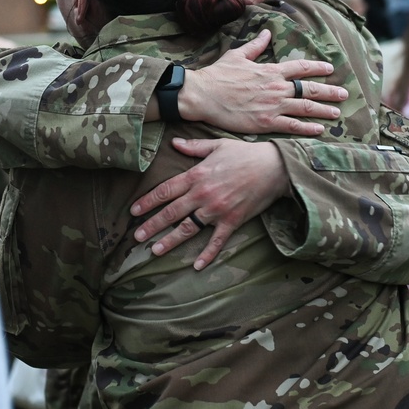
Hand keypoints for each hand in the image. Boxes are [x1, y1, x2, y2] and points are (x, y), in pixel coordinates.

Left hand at [130, 138, 288, 269]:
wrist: (275, 166)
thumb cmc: (245, 154)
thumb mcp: (217, 145)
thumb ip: (193, 147)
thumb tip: (174, 142)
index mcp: (196, 175)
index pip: (165, 190)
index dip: (148, 202)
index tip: (133, 211)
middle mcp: (203, 194)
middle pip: (171, 212)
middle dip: (152, 225)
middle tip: (136, 237)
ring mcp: (217, 209)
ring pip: (188, 228)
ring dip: (170, 241)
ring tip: (155, 251)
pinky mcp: (232, 220)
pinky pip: (217, 240)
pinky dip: (207, 254)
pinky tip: (196, 266)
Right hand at [179, 29, 346, 135]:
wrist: (203, 95)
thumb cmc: (218, 75)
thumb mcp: (238, 55)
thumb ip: (256, 45)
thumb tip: (267, 32)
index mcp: (271, 70)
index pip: (301, 68)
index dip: (318, 68)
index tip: (330, 69)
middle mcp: (276, 87)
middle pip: (310, 89)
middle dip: (329, 91)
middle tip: (344, 94)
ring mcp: (273, 106)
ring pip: (305, 108)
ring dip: (323, 110)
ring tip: (337, 113)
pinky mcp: (266, 122)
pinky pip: (293, 126)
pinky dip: (308, 127)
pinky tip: (319, 129)